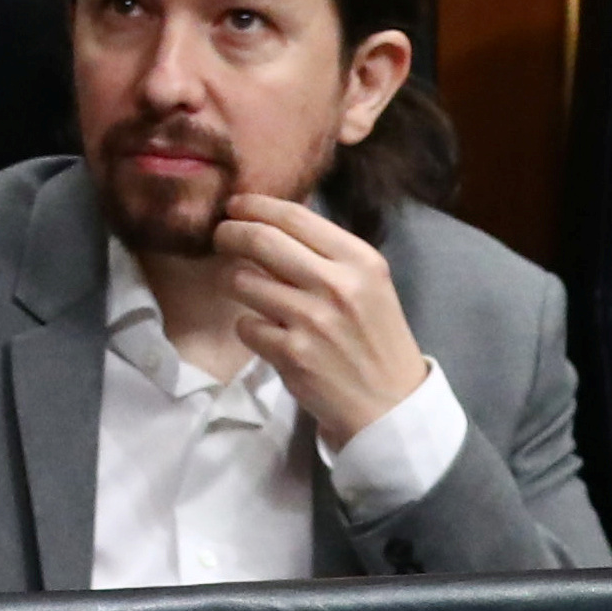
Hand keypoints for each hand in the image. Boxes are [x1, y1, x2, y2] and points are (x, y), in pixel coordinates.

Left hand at [216, 192, 431, 448]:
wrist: (390, 405)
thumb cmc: (375, 338)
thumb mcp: (368, 283)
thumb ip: (327, 252)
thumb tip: (271, 219)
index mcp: (359, 260)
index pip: (293, 216)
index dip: (254, 205)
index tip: (235, 205)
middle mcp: (337, 285)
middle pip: (261, 240)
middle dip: (230, 233)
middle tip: (220, 236)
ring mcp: (312, 320)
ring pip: (242, 280)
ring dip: (231, 280)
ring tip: (238, 284)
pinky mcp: (292, 355)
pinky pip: (246, 325)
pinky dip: (247, 325)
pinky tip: (262, 329)